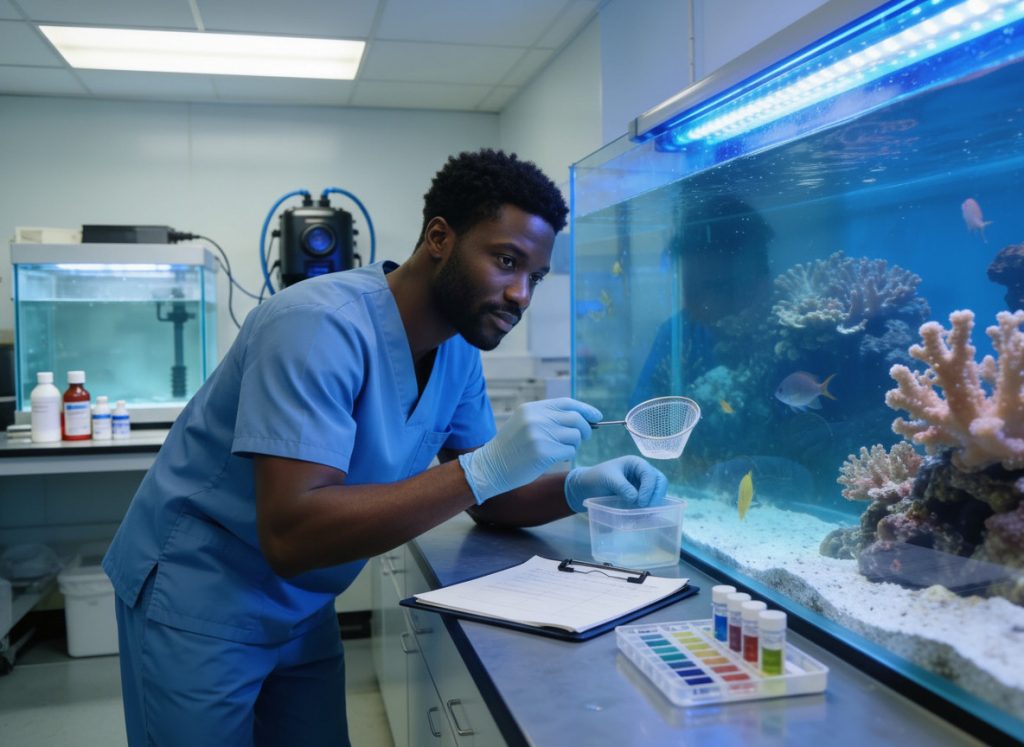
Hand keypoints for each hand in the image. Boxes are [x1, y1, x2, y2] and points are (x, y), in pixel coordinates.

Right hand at [459, 398, 601, 503]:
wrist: (491, 467)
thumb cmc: (511, 448)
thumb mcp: (524, 423)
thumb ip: (547, 417)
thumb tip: (582, 418)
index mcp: (531, 408)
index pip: (566, 403)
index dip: (585, 409)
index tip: (597, 416)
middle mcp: (536, 419)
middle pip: (575, 418)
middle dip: (585, 429)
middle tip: (583, 437)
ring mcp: (540, 435)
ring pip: (575, 436)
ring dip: (574, 444)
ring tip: (560, 449)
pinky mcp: (544, 453)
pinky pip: (570, 451)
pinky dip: (568, 455)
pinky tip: (555, 458)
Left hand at [564, 456, 667, 512]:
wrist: (586, 487)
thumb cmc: (596, 478)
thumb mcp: (608, 479)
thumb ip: (622, 487)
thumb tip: (636, 499)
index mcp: (636, 464)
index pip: (650, 475)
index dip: (649, 489)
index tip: (640, 502)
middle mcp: (642, 473)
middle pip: (660, 482)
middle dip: (656, 495)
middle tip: (647, 509)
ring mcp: (642, 485)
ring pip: (657, 492)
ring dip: (654, 502)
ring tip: (645, 514)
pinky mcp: (639, 496)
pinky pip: (650, 501)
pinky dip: (649, 508)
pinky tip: (642, 515)